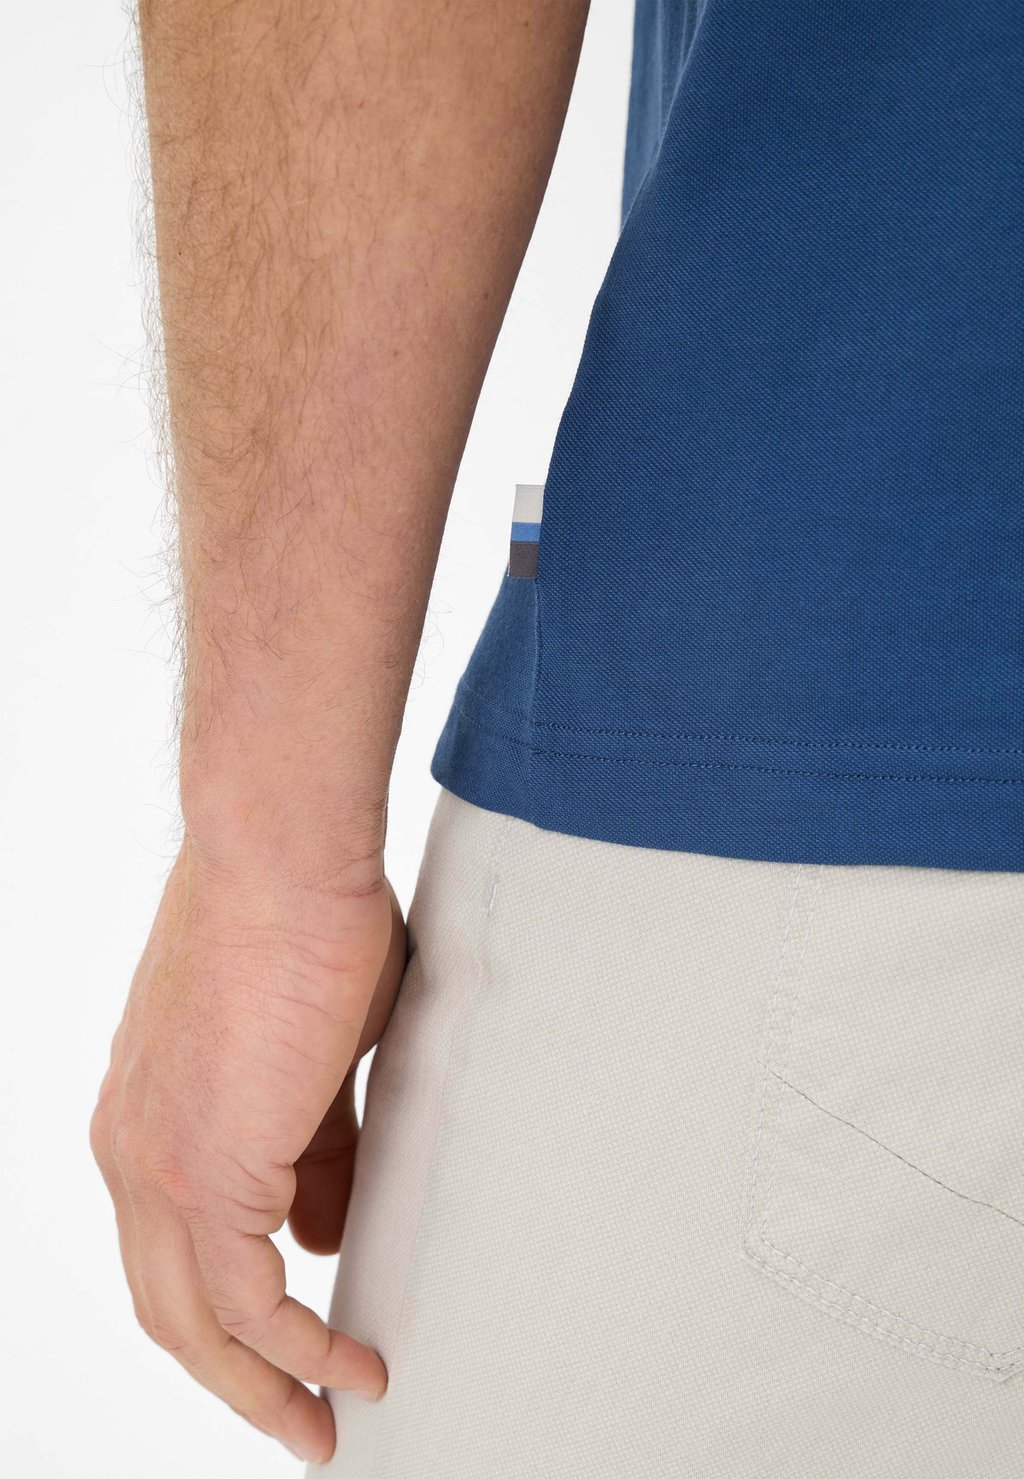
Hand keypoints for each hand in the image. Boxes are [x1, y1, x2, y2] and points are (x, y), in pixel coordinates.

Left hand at [91, 834, 406, 1463]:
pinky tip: (349, 1361)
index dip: (233, 1308)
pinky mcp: (204, 1169)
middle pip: (169, 1307)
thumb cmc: (302, 922)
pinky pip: (248, 1298)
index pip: (178, 1245)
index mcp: (149, 1116)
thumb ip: (313, 1147)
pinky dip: (298, 1345)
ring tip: (327, 1413)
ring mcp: (157, 1162)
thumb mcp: (314, 1056)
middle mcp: (134, 1149)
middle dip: (238, 1377)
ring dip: (263, 1381)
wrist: (282, 856)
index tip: (294, 1339)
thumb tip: (324, 1226)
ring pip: (192, 1321)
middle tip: (300, 1415)